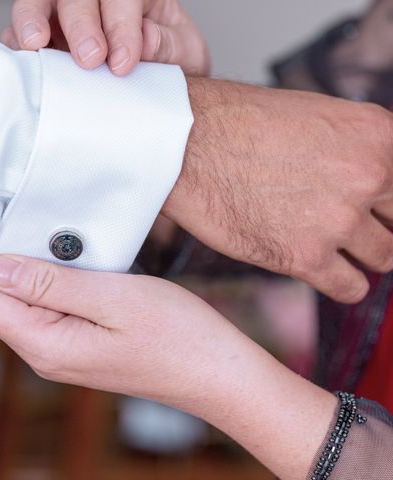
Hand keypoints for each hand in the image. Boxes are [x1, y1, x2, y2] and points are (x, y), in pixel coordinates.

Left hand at [0, 249, 336, 479]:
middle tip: (39, 222)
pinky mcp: (78, 341)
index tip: (3, 220)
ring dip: (35, 266)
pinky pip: (49, 304)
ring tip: (64, 240)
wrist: (216, 371)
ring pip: (23, 299)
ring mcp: (61, 348)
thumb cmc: (175, 336)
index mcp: (44, 345)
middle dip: (9, 256)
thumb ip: (50, 284)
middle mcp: (44, 352)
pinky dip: (55, 277)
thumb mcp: (112, 299)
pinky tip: (79, 261)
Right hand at [1, 0, 209, 75]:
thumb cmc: (170, 65)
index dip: (122, 26)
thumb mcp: (184, 55)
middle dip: (82, 24)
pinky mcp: (41, 36)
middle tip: (90, 60)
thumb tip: (144, 41)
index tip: (124, 63)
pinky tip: (20, 55)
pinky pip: (19, 29)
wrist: (156, 90)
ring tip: (35, 44)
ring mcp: (64, 14)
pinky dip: (15, 41)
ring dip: (34, 19)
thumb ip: (169, 45)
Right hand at [163, 77, 392, 302]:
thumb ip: (355, 148)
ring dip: (361, 256)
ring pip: (384, 258)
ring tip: (334, 247)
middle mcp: (369, 178)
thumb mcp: (317, 115)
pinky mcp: (304, 257)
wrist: (185, 142)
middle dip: (380, 227)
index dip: (387, 201)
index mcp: (378, 136)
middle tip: (355, 228)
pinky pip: (351, 288)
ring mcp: (338, 220)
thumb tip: (368, 176)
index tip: (378, 212)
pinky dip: (342, 282)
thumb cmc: (236, 123)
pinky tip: (322, 268)